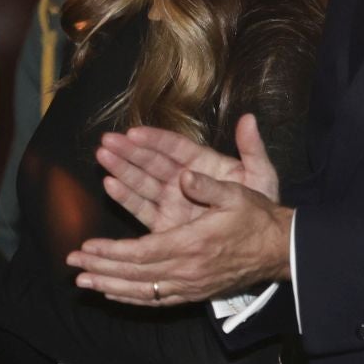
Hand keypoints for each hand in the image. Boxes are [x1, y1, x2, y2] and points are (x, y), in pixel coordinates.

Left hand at [68, 165, 291, 306]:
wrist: (280, 251)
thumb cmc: (256, 218)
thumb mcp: (236, 193)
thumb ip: (207, 185)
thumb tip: (184, 175)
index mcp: (192, 244)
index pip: (142, 252)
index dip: (111, 252)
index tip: (87, 248)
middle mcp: (187, 270)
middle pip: (135, 274)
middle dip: (100, 270)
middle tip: (72, 266)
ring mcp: (190, 286)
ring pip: (142, 291)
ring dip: (110, 287)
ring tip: (84, 283)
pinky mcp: (194, 293)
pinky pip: (156, 301)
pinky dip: (131, 299)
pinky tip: (114, 295)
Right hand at [96, 114, 280, 232]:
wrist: (261, 243)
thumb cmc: (261, 206)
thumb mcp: (261, 175)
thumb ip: (252, 148)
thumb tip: (249, 119)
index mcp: (204, 164)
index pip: (175, 147)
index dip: (155, 139)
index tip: (134, 133)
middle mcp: (183, 179)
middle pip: (152, 162)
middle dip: (129, 151)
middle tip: (107, 141)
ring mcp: (172, 201)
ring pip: (142, 182)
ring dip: (122, 169)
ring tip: (102, 156)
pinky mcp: (165, 223)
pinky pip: (142, 209)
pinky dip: (126, 197)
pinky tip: (110, 184)